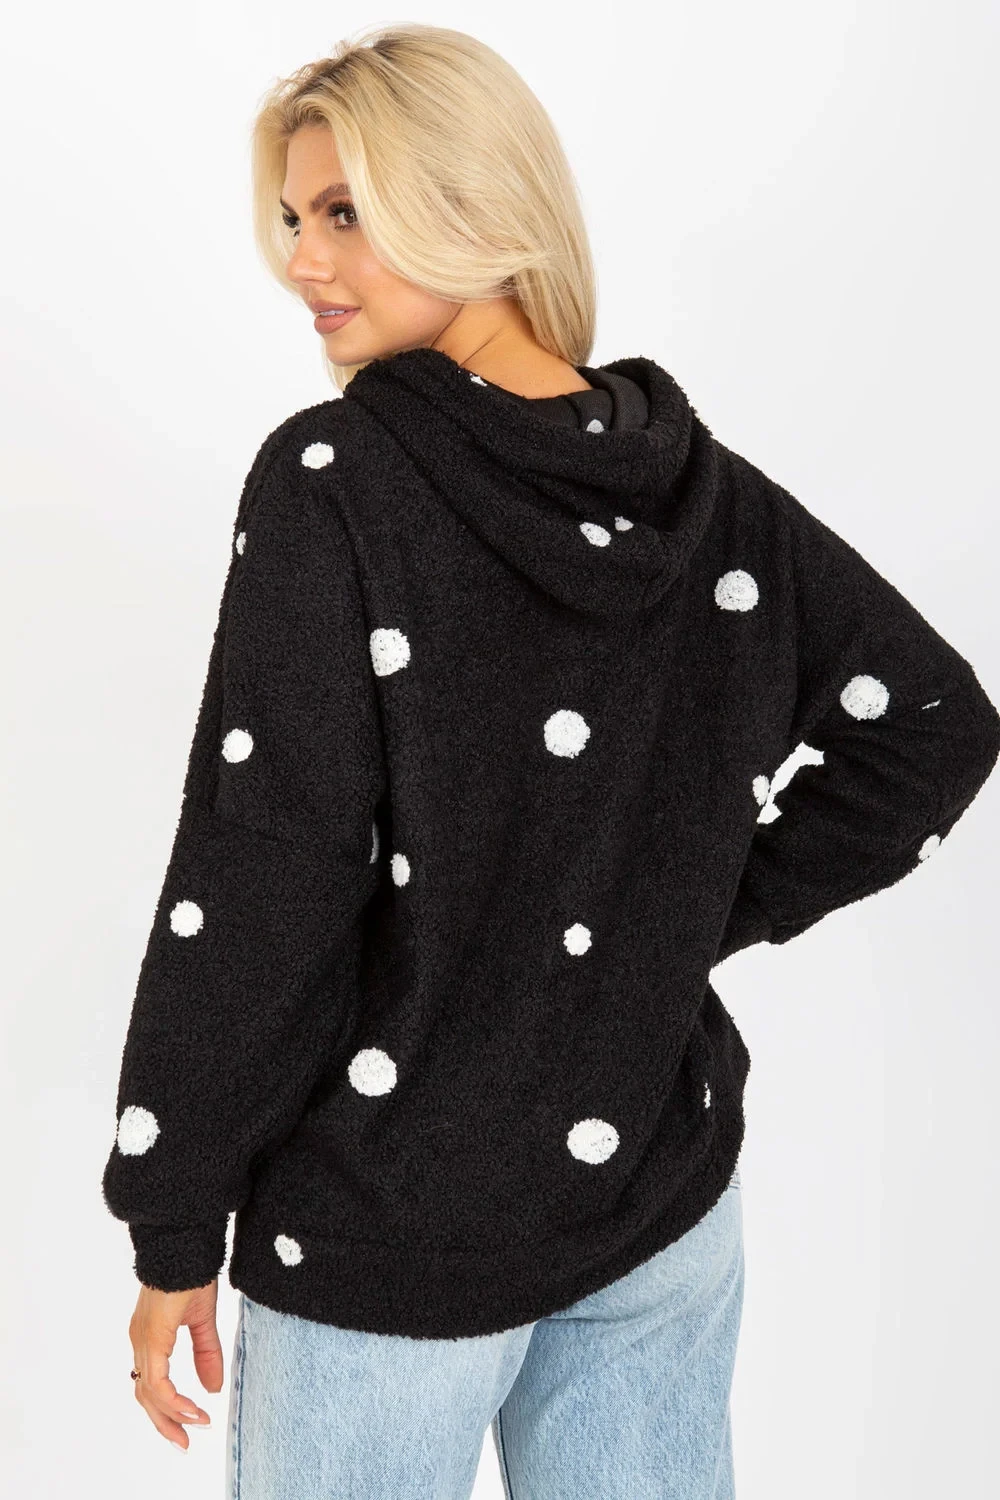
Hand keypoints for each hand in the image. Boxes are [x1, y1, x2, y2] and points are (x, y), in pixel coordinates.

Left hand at [128, 1280, 222, 1449]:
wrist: (184, 1243)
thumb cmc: (191, 1274)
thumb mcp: (204, 1320)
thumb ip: (207, 1353)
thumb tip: (213, 1388)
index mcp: (150, 1339)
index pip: (152, 1385)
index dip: (169, 1408)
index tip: (194, 1423)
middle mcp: (140, 1343)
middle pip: (145, 1396)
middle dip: (166, 1422)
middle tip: (186, 1442)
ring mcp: (142, 1341)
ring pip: (149, 1392)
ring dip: (172, 1414)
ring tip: (196, 1424)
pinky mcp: (151, 1338)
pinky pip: (156, 1380)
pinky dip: (173, 1398)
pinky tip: (191, 1408)